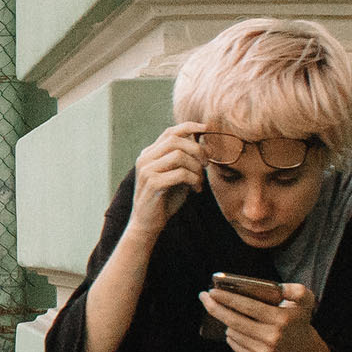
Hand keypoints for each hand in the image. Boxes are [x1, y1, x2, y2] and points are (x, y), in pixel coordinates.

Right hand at [127, 123, 207, 239]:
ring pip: (179, 155)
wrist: (147, 224)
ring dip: (196, 167)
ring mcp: (146, 170)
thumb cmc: (164, 200)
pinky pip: (180, 173)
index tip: (206, 128)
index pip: (170, 132)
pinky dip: (194, 180)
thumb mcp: (175, 176)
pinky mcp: (152, 183)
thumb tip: (204, 145)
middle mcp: (145, 159)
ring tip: (199, 180)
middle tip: (206, 164)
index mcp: (149, 154)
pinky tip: (196, 189)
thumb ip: (184, 160)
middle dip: (197, 150)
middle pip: (176, 141)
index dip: (189, 126)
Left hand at [201, 281, 321, 351]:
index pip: (248, 307)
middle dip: (215, 308)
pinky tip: (234, 327)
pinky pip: (233, 344)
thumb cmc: (298, 320)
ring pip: (232, 332)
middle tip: (204, 296)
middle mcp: (271, 337)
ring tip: (226, 311)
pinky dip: (231, 334)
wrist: (301, 350)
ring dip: (225, 320)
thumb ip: (297, 290)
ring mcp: (263, 351)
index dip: (228, 298)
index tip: (213, 291)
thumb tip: (280, 287)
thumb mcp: (306, 301)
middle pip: (234, 321)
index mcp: (280, 319)